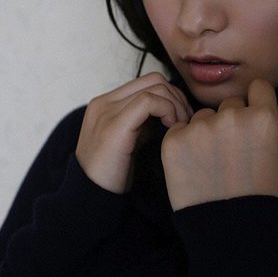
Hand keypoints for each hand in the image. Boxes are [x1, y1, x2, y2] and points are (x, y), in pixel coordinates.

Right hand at [75, 72, 191, 192]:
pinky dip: (168, 110)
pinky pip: (149, 101)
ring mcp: (107, 111)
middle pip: (154, 79)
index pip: (147, 81)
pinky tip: (172, 128)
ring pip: (154, 87)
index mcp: (106, 103)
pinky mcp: (114, 125)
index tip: (183, 116)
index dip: (171, 95)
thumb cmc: (113, 175)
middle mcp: (104, 102)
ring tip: (180, 127)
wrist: (91, 198)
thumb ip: (144, 122)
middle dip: (178, 97)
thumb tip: (170, 111)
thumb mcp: (129, 141)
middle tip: (187, 121)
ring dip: (176, 104)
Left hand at [161, 79, 277, 210]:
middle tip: (234, 151)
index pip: (258, 87)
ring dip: (208, 131)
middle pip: (230, 103)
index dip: (257, 102)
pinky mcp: (174, 140)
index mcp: (263, 117)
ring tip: (214, 163)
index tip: (253, 119)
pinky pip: (181, 128)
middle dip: (233, 120)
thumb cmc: (266, 198)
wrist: (229, 234)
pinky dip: (186, 142)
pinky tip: (196, 165)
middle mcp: (230, 116)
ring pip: (204, 116)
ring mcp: (199, 128)